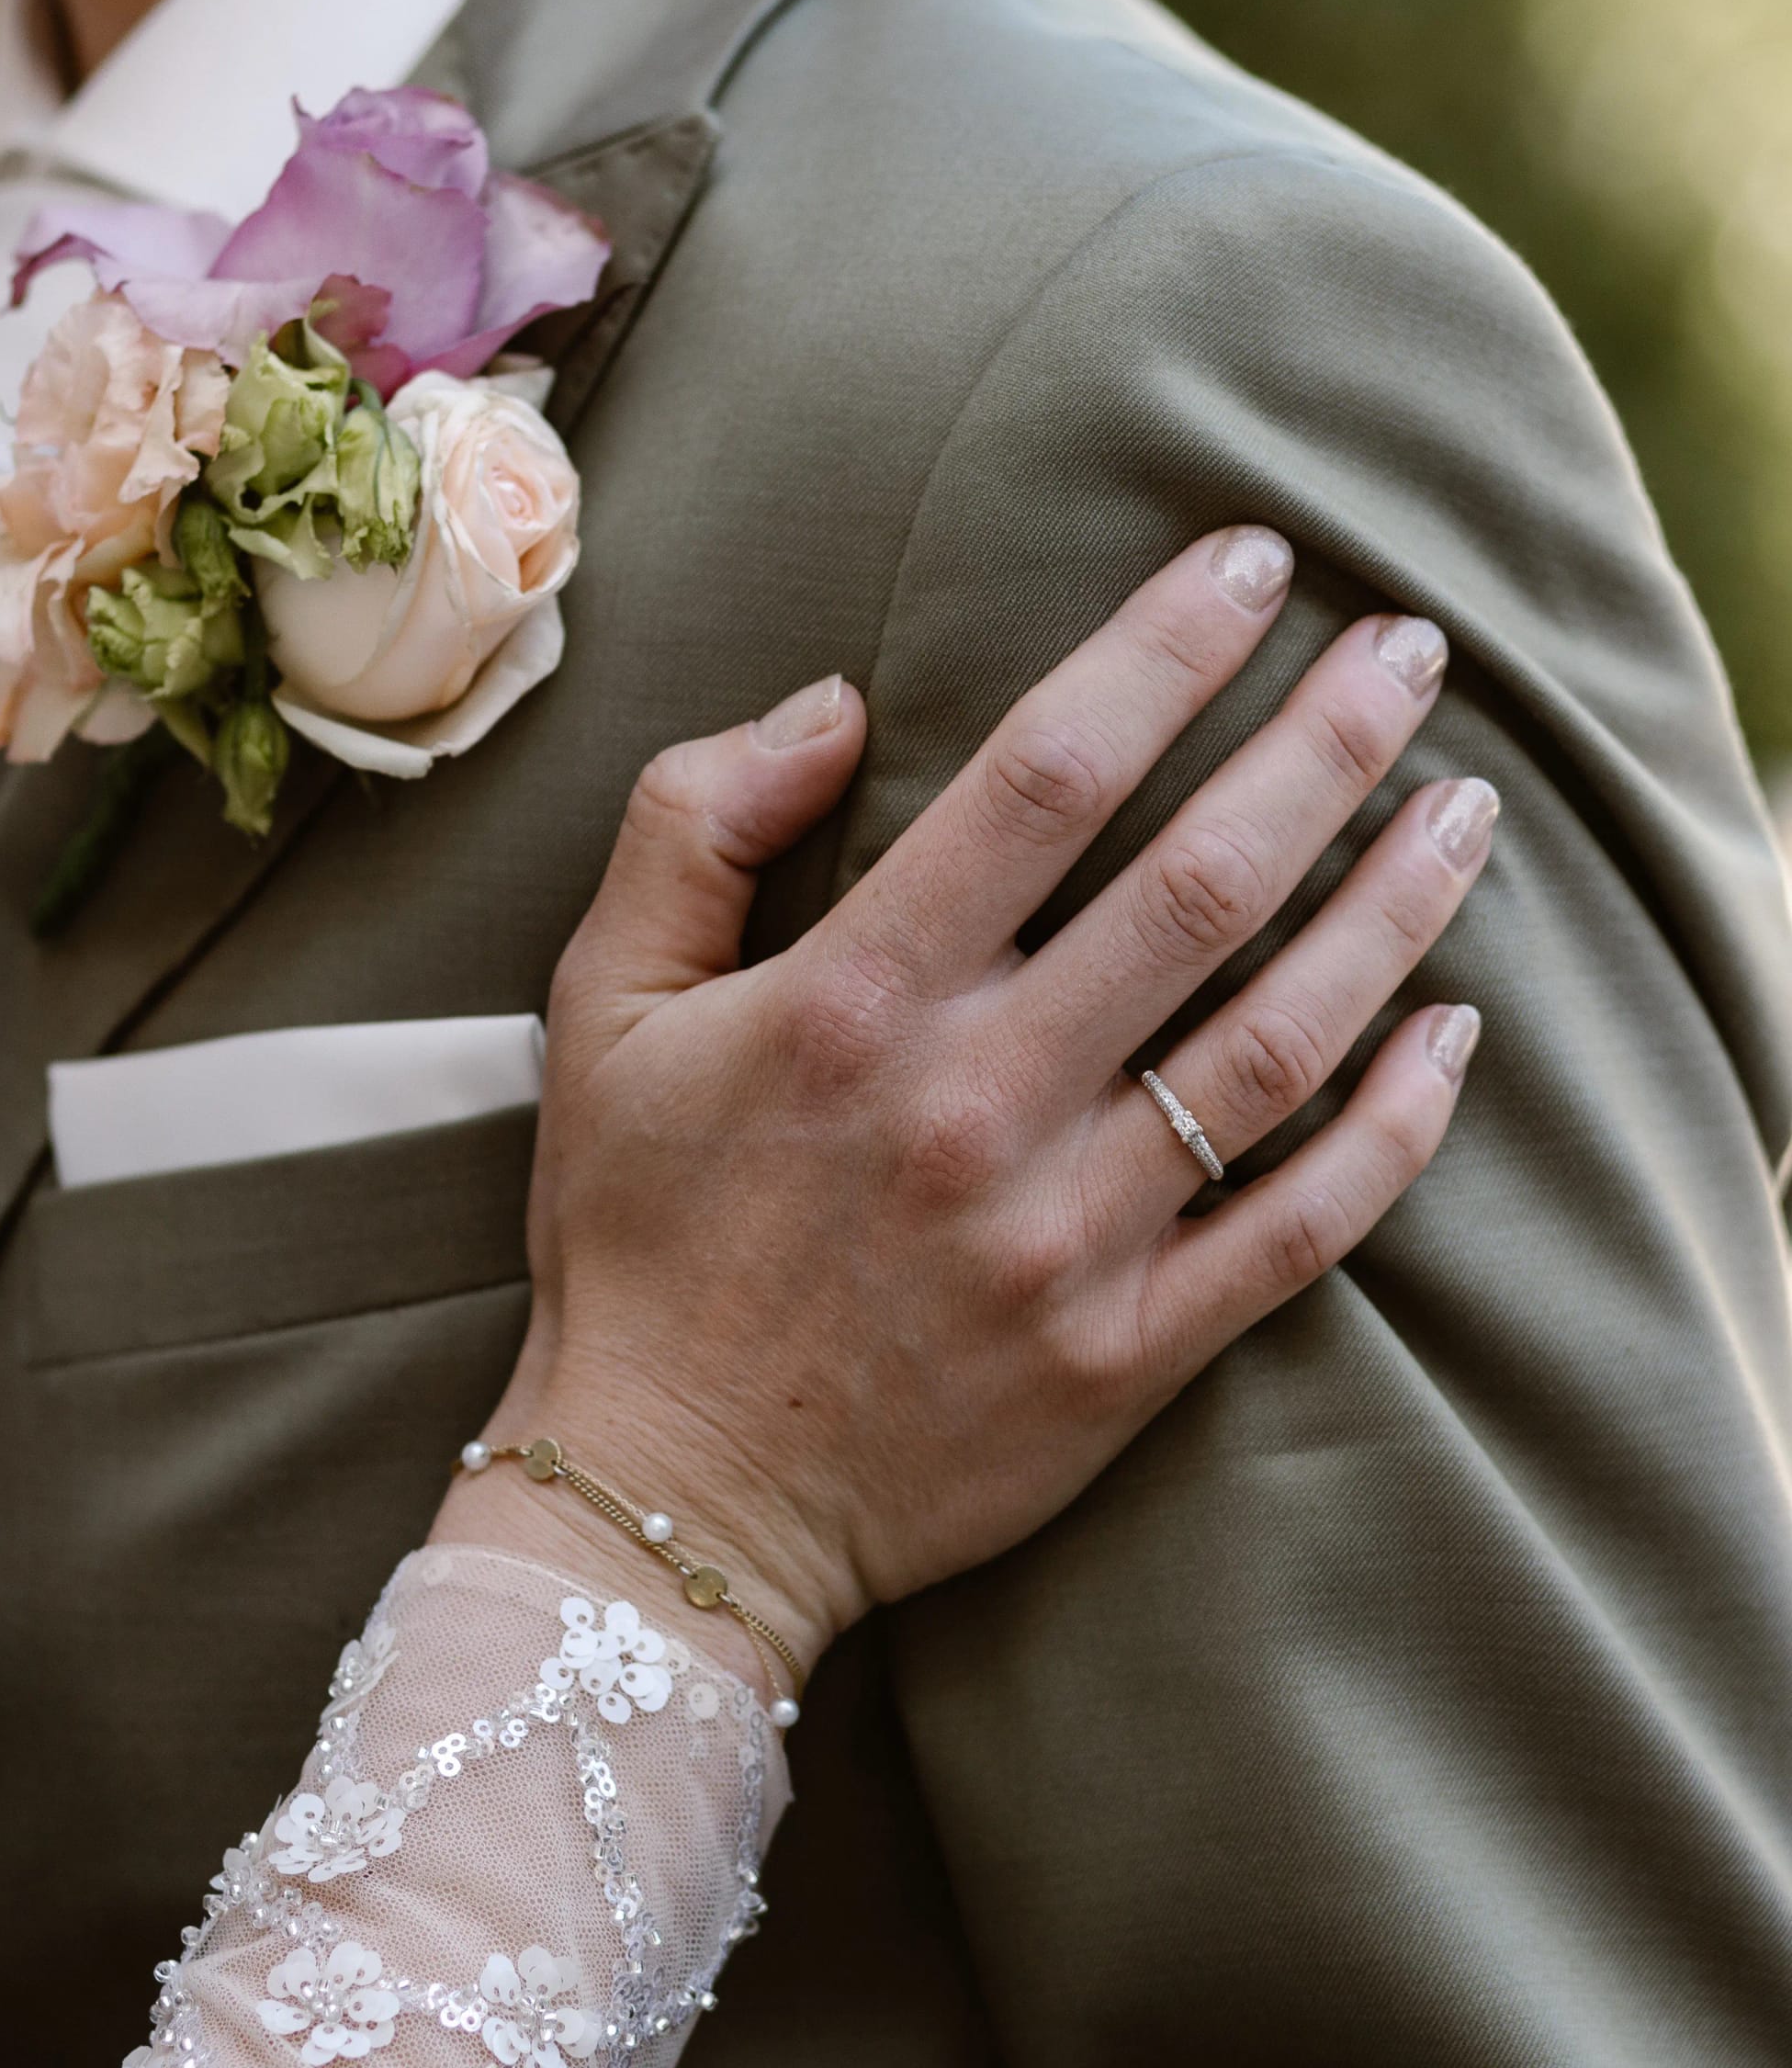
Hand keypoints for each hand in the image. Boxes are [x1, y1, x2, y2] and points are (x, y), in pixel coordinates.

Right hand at [450, 529, 1492, 1675]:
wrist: (666, 1504)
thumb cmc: (636, 1242)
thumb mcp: (601, 1010)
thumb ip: (693, 825)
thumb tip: (837, 702)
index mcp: (853, 1000)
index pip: (1048, 774)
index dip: (1167, 648)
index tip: (1256, 563)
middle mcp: (974, 1105)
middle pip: (1201, 885)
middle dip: (1326, 745)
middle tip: (1414, 651)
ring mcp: (1064, 1238)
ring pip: (1278, 1043)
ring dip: (1391, 911)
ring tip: (1466, 810)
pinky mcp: (1124, 1355)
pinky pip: (1300, 1228)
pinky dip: (1395, 1130)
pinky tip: (1454, 1035)